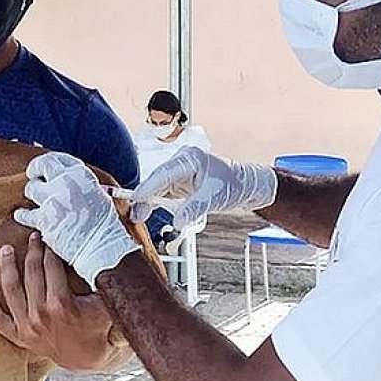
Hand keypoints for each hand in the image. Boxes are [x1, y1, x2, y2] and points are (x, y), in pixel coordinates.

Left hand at [0, 231, 121, 371]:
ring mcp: (27, 327)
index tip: (50, 235)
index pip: (51, 265)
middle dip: (32, 250)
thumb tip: (99, 250)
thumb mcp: (106, 302)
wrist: (88, 359)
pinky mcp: (19, 337)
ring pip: (11, 290)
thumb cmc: (99, 327)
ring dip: (7, 266)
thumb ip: (101, 279)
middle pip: (31, 272)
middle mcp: (40, 314)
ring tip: (6, 249)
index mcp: (61, 304)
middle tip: (34, 237)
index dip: (50, 247)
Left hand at [13, 152, 139, 289]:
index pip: (59, 158)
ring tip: (33, 197)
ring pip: (31, 188)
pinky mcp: (44, 219)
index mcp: (82, 175)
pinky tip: (21, 215)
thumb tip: (66, 181)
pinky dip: (22, 215)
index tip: (44, 166)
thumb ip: (80, 185)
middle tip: (33, 175)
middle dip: (35, 170)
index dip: (49, 161)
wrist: (101, 246)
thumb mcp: (98, 195)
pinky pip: (26, 214)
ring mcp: (54, 200)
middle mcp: (67, 183)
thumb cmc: (103, 225)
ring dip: (32, 193)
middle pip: (42, 166)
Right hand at [130, 146, 276, 229]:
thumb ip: (194, 208)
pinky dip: (154, 203)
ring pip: (156, 187)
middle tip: (135, 215)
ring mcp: (178, 172)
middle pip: (156, 179)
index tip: (136, 199)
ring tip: (138, 216)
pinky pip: (161, 192)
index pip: (164, 173)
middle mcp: (181, 162)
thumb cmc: (233, 185)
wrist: (245, 186)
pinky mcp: (178, 183)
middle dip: (144, 197)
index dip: (148, 187)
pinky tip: (146, 212)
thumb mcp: (215, 197)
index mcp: (189, 158)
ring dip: (147, 201)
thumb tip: (177, 222)